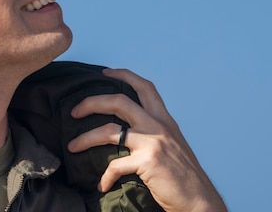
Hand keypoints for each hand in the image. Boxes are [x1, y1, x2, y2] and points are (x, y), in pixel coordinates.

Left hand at [68, 68, 226, 211]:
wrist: (199, 198)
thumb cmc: (183, 176)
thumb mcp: (172, 144)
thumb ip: (155, 133)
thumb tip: (129, 131)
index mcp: (165, 120)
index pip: (145, 87)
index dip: (124, 75)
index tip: (105, 72)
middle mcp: (158, 126)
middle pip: (119, 101)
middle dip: (92, 102)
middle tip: (75, 111)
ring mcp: (153, 142)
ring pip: (110, 131)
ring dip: (86, 138)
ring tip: (73, 146)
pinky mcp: (147, 161)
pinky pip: (115, 165)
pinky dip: (105, 176)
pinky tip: (102, 185)